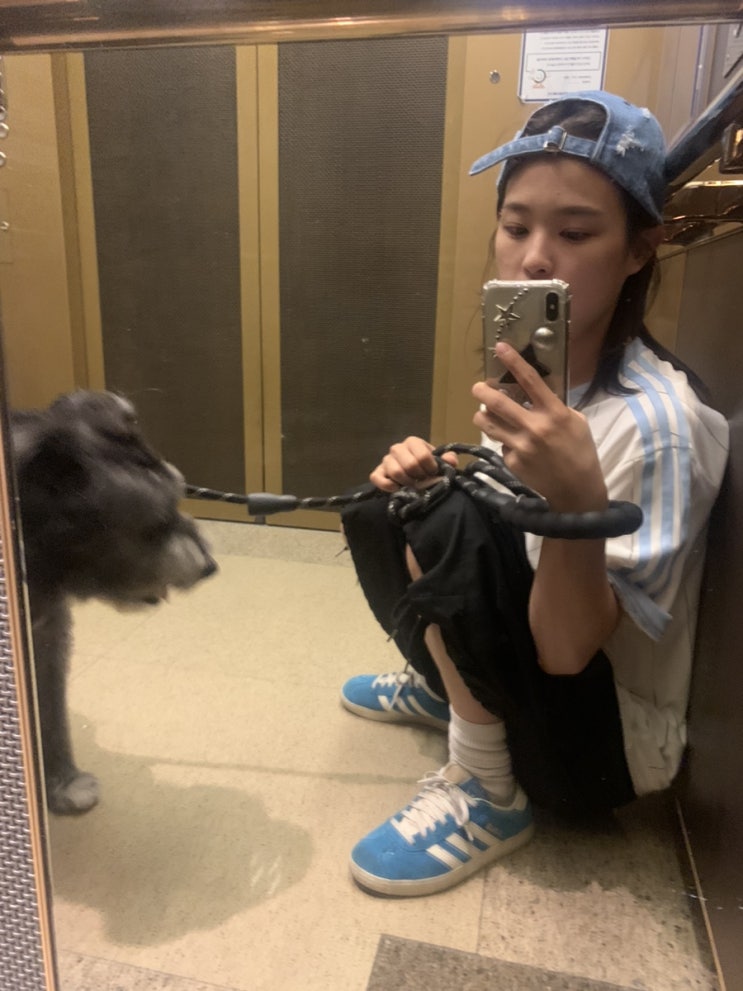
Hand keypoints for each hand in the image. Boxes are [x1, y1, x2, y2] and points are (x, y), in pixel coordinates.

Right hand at [369, 436, 458, 492]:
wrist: (413, 476)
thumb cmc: (427, 467)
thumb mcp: (439, 463)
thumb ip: (448, 460)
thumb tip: (450, 459)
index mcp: (413, 442)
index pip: (423, 455)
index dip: (430, 468)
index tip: (433, 473)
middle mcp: (397, 448)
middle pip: (410, 465)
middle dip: (420, 477)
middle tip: (423, 481)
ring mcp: (386, 460)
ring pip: (395, 472)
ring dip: (407, 483)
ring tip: (413, 486)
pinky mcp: (377, 472)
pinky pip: (376, 478)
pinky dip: (387, 485)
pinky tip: (397, 489)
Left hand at [472, 342, 606, 512]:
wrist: (576, 489)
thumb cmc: (580, 451)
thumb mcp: (576, 422)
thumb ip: (554, 407)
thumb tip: (533, 393)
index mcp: (554, 413)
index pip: (530, 381)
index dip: (514, 361)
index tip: (500, 347)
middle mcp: (534, 427)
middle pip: (497, 402)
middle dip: (482, 391)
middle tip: (478, 388)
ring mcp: (520, 446)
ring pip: (487, 424)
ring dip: (482, 415)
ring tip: (484, 414)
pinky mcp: (511, 462)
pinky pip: (500, 444)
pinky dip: (503, 440)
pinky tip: (514, 445)